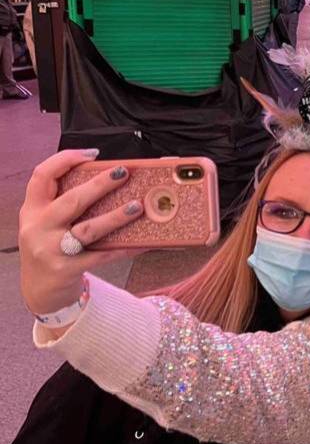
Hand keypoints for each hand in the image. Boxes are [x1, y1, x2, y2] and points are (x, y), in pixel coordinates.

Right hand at [19, 150, 144, 315]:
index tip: (92, 154)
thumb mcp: (47, 222)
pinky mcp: (67, 269)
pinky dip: (124, 248)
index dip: (64, 160)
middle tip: (124, 172)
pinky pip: (102, 255)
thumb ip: (65, 202)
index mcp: (32, 209)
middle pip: (70, 201)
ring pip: (87, 229)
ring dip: (114, 217)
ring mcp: (52, 249)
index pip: (41, 176)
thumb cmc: (51, 246)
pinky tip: (142, 242)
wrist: (40, 289)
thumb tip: (110, 178)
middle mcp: (38, 227)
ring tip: (137, 206)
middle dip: (99, 185)